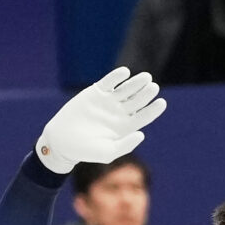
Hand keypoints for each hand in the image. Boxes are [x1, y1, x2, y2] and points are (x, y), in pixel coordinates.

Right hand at [37, 68, 164, 174]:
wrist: (62, 141)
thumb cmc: (86, 150)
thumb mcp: (108, 152)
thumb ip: (125, 145)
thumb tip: (141, 134)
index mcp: (126, 126)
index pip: (144, 116)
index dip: (153, 109)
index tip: (162, 102)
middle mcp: (119, 113)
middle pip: (137, 101)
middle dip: (146, 94)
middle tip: (154, 87)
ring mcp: (108, 102)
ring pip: (125, 90)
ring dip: (136, 83)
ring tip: (146, 77)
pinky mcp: (94, 93)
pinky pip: (108, 83)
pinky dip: (116, 77)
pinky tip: (125, 72)